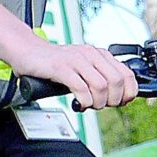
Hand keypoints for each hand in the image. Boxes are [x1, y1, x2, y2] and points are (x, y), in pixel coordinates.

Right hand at [15, 40, 137, 109]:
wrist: (27, 51)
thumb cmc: (53, 63)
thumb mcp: (81, 66)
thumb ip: (97, 76)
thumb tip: (115, 97)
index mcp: (98, 54)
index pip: (127, 73)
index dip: (129, 92)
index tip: (122, 102)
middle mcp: (90, 55)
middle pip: (117, 81)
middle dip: (114, 100)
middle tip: (103, 105)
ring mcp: (76, 60)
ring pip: (101, 86)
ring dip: (98, 102)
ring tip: (90, 105)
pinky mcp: (61, 68)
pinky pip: (81, 88)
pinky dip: (84, 101)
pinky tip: (79, 104)